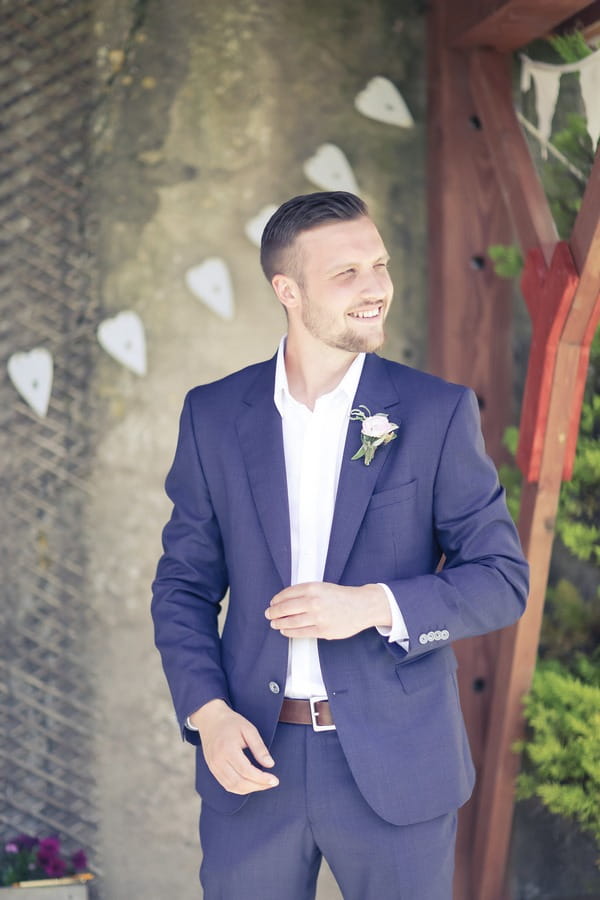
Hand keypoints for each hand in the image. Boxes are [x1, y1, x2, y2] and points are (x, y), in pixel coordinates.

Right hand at [190, 699, 278, 794]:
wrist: (211, 720)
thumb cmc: (231, 723)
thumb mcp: (249, 730)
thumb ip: (259, 748)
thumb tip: (270, 764)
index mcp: (227, 749)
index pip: (246, 771)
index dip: (261, 779)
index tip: (275, 780)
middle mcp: (218, 761)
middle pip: (239, 782)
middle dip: (258, 786)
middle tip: (272, 783)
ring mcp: (213, 767)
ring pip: (233, 787)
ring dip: (250, 789)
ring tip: (264, 784)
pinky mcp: (213, 770)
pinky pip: (226, 785)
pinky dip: (240, 788)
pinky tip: (251, 783)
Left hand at [265, 582, 390, 639]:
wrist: (362, 606)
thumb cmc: (343, 596)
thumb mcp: (323, 587)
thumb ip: (305, 592)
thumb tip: (286, 600)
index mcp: (313, 588)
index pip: (287, 594)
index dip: (276, 600)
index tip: (273, 603)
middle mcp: (314, 602)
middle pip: (285, 608)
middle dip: (274, 612)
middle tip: (269, 614)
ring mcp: (318, 617)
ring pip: (291, 622)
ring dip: (279, 623)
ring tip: (275, 623)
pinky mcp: (323, 630)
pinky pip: (301, 633)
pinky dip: (290, 632)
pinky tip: (286, 631)